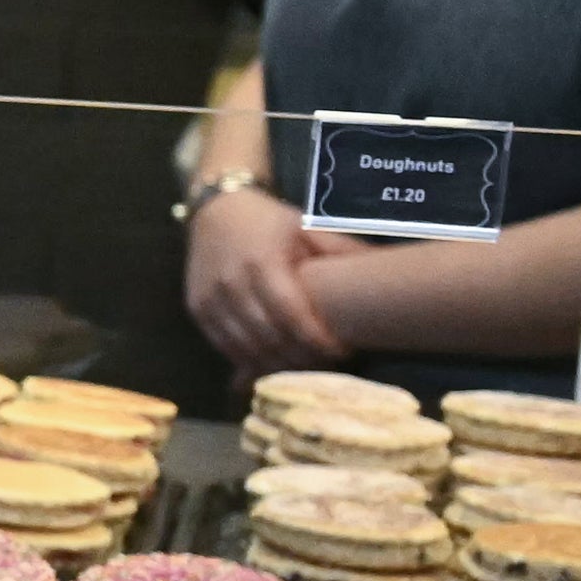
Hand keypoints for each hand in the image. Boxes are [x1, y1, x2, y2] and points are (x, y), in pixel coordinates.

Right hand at [184, 184, 343, 376]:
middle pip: (269, 338)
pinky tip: (275, 363)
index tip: (342, 352)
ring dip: (278, 365)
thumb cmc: (268, 222)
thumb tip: (382, 274)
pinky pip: (225, 346)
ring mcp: (209, 300)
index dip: (317, 340)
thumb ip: (340, 251)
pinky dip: (251, 360)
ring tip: (306, 368)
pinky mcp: (198, 310)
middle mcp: (230, 285)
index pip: (291, 315)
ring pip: (246, 348)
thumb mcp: (306, 228)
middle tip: (329, 366)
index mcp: (261, 263)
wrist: (215, 211)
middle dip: (302, 358)